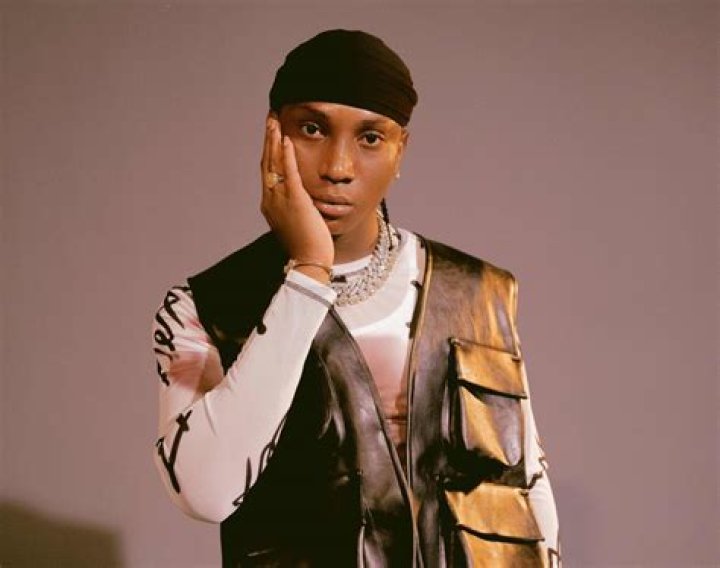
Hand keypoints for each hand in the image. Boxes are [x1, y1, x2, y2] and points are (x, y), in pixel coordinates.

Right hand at [260, 117, 333, 280]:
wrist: (309, 263)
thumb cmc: (308, 246)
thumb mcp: (298, 221)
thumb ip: (296, 206)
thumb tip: (302, 196)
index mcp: (270, 204)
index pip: (268, 170)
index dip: (268, 150)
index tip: (272, 132)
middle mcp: (270, 200)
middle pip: (266, 162)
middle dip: (268, 138)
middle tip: (270, 118)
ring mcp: (280, 200)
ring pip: (273, 163)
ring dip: (274, 140)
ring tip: (275, 121)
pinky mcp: (295, 201)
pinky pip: (289, 173)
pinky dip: (286, 155)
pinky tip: (287, 139)